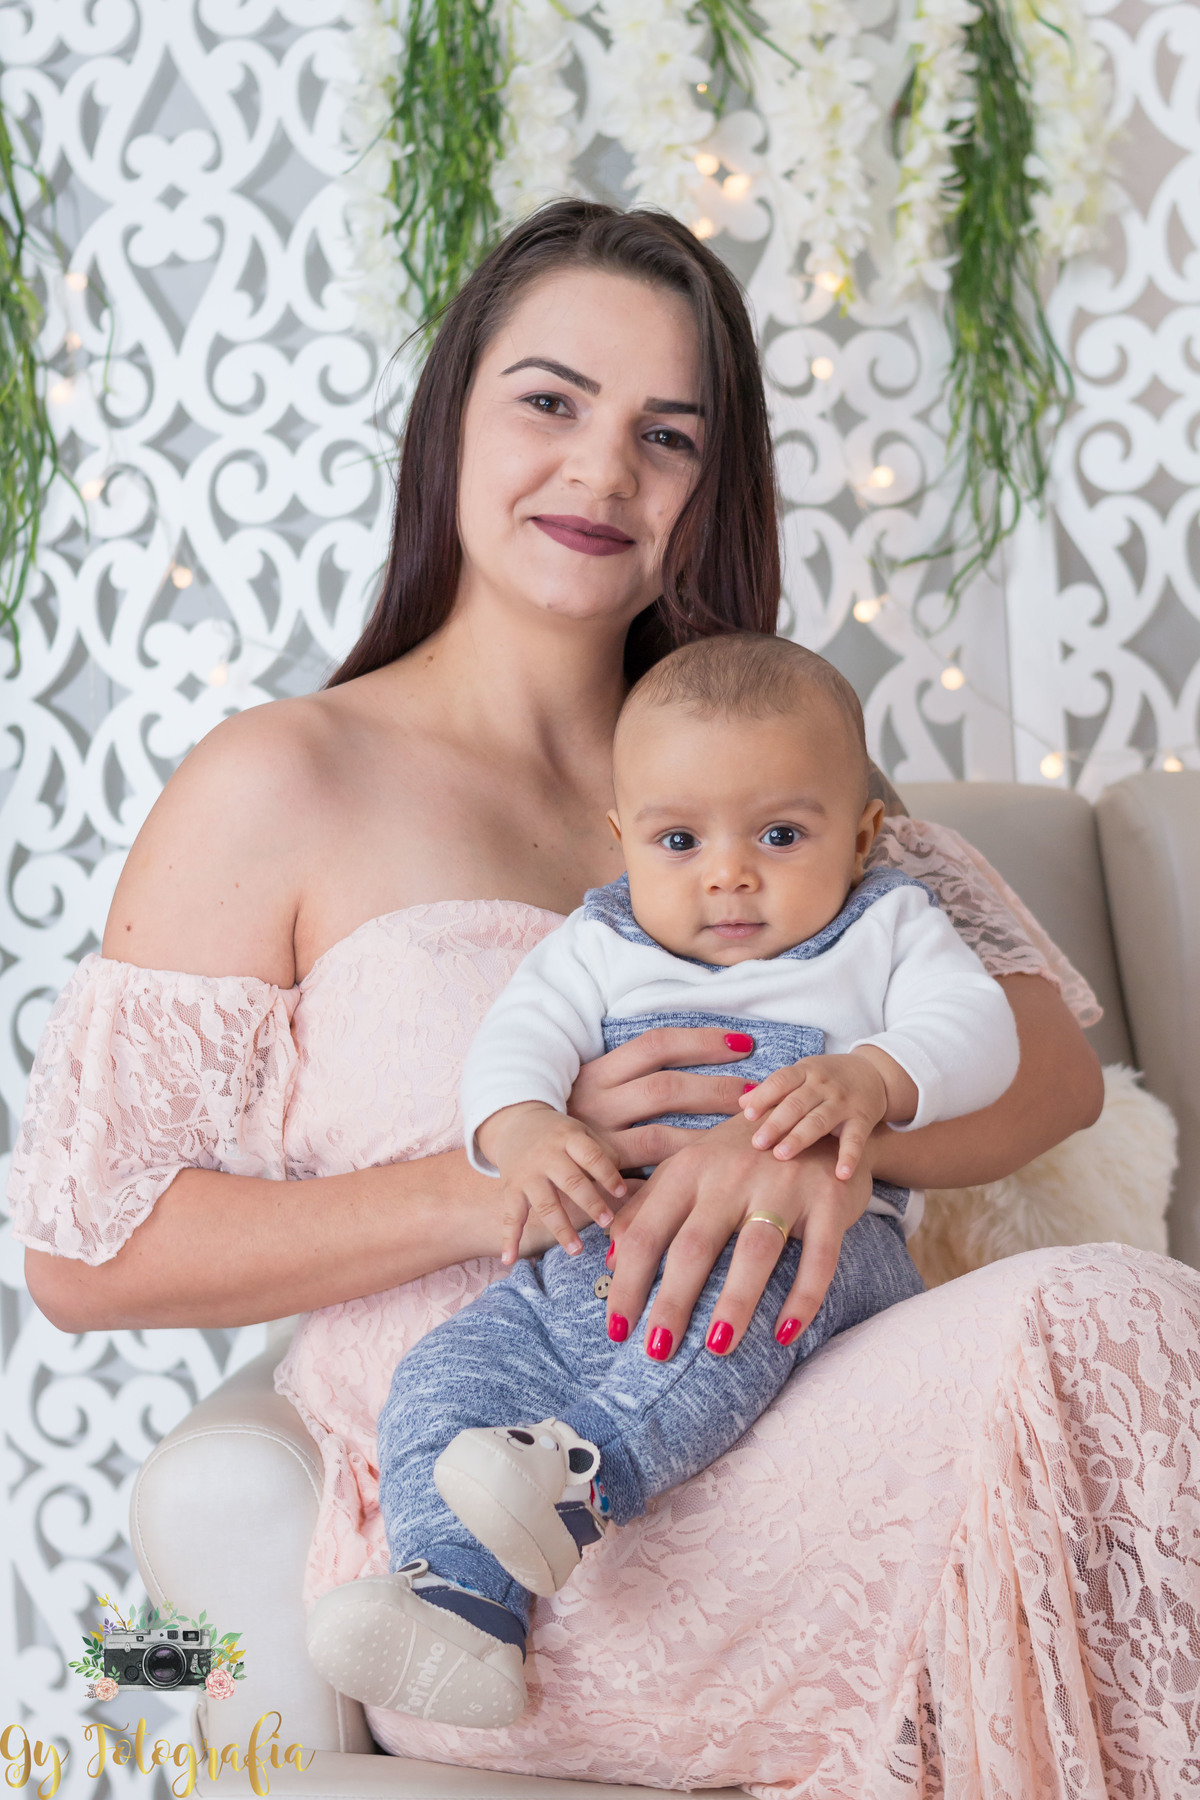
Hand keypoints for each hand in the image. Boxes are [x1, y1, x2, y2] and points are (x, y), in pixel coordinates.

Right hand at [477, 1103, 627, 1263]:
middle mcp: (546, 1156)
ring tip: (577, 1250)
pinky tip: (509, 1259)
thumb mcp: (581, 1132)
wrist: (514, 1124)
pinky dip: (509, 1239)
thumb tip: (621, 1186)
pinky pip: (510, 1217)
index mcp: (568, 1138)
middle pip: (570, 1181)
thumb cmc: (559, 1135)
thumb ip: (602, 1153)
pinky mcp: (510, 1189)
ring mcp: (527, 1174)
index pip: (591, 1156)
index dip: (607, 1174)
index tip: (621, 1193)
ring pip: (545, 1204)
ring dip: (561, 1229)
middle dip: (590, 1203)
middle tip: (607, 1222)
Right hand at [568, 1025, 756, 1166]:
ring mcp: (593, 1144)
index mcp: (596, 1071)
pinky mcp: (595, 1181)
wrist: (516, 1157)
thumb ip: (634, 1078)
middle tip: (756, 1093)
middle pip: (664, 1088)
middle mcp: (594, 1103)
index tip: (742, 1043)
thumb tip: (697, 1061)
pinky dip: (675, 1178)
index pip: (655, 1045)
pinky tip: (709, 1177)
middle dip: (716, 1088)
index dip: (701, 1041)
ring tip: (743, 1135)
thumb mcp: (593, 1087)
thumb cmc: (569, 1117)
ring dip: (706, 1137)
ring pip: (659, 1137)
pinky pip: (644, 1180)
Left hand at [604, 1114, 873, 1358]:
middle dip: (672, 1303)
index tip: (617, 1330)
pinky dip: (804, 1297)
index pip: (647, 1232)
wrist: (817, 1114)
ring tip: (717, 1350)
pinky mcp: (828, 1198)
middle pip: (694, 1246)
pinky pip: (818, 1257)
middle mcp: (731, 1174)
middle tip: (657, 1352)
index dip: (629, 1283)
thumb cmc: (742, 1152)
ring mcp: (783, 1185)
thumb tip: (612, 1260)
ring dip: (735, 1303)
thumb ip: (648, 1206)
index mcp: (689, 1168)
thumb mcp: (690, 1166)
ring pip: (754, 1252)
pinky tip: (787, 1335)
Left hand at [739, 1050, 903, 1178]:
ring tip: (781, 1155)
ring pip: (819, 1120)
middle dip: (776, 1123)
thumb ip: (774, 1089)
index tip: (747, 1115)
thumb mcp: (801, 1075)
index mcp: (805, 1072)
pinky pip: (855, 1140)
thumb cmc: (826, 1080)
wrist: (875, 1074)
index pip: (781, 1081)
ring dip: (800, 1138)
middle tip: (757, 1143)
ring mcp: (844, 1102)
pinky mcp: (862, 1119)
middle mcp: (824, 1085)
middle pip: (797, 1104)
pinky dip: (849, 1157)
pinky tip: (841, 1175)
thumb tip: (741, 1103)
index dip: (764, 1097)